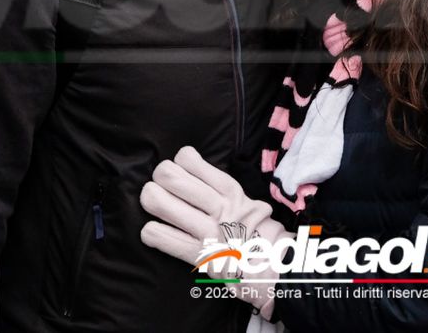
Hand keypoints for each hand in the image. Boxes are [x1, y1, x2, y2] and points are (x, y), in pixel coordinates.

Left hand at [141, 147, 292, 317]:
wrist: (276, 268)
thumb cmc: (258, 234)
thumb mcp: (247, 202)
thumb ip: (221, 190)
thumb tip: (194, 174)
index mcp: (230, 191)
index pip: (190, 160)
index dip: (180, 161)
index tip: (181, 168)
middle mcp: (218, 207)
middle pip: (170, 176)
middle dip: (160, 177)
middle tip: (161, 184)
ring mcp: (207, 231)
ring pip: (160, 202)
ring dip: (151, 199)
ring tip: (153, 201)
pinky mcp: (198, 255)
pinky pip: (161, 238)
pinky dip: (151, 233)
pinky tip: (153, 231)